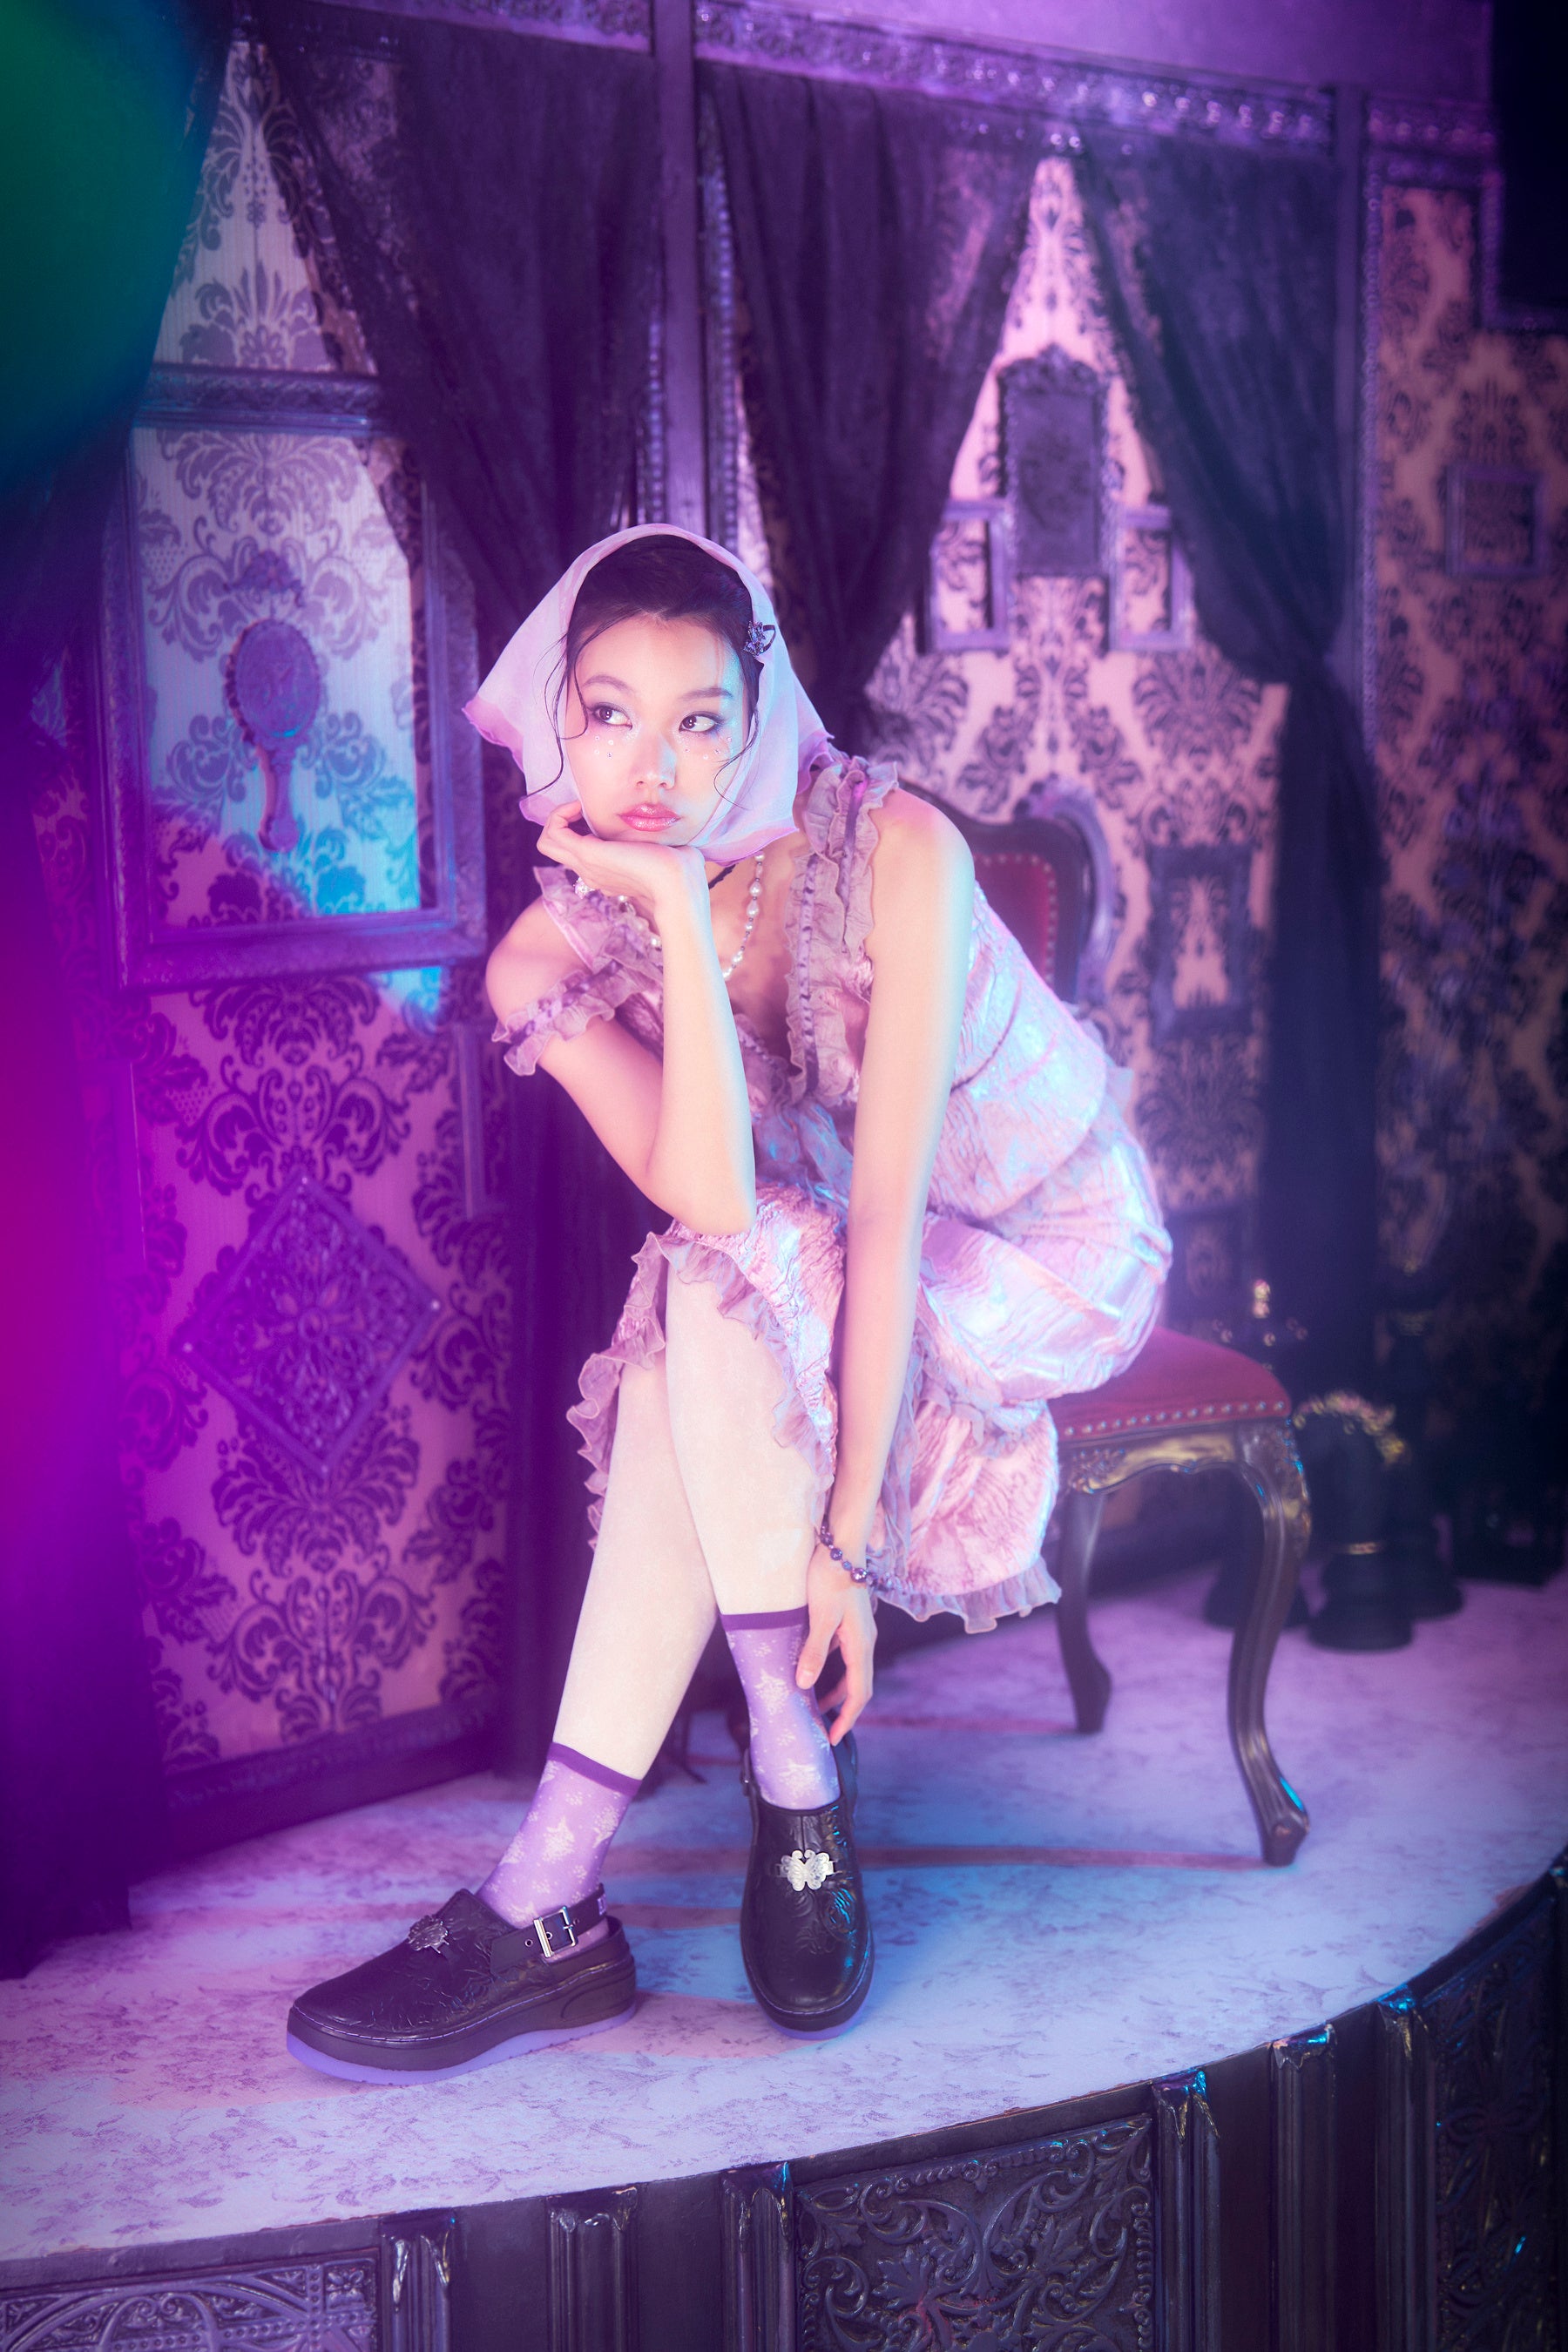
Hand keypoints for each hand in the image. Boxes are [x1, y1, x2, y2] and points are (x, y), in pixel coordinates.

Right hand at [536, 801, 704, 927]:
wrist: (680, 883)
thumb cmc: (679, 869)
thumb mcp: (659, 851)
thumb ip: (651, 842)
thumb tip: (654, 827)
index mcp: (606, 872)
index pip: (575, 849)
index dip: (578, 826)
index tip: (597, 813)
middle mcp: (591, 871)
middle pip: (552, 846)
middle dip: (561, 819)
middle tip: (581, 808)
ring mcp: (586, 864)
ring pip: (546, 841)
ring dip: (557, 816)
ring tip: (578, 807)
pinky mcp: (588, 854)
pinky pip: (552, 834)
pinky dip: (559, 815)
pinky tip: (580, 807)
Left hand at [797, 1542, 875, 1743]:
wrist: (841, 1545)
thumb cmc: (830, 1578)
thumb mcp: (819, 1617)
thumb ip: (814, 1652)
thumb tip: (805, 1686)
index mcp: (861, 1644)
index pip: (859, 1692)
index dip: (848, 1718)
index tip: (835, 1739)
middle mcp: (864, 1641)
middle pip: (858, 1685)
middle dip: (843, 1710)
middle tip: (826, 1730)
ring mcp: (858, 1631)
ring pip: (851, 1671)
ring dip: (837, 1691)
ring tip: (817, 1707)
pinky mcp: (848, 1622)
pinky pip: (843, 1656)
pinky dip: (832, 1671)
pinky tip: (815, 1671)